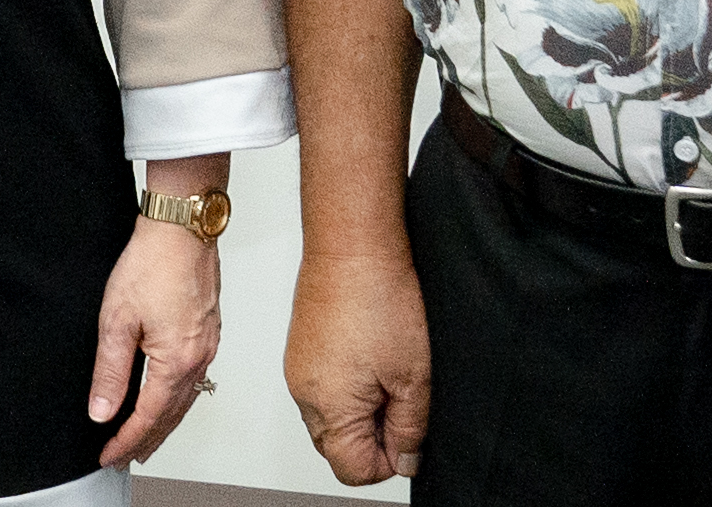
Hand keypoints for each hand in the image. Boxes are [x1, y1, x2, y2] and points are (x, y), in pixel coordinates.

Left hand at [89, 219, 220, 465]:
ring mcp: (207, 344)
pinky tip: (169, 396)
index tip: (109, 456)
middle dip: (147, 440)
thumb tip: (102, 411)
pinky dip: (178, 398)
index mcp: (176, 361)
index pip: (147, 417)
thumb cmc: (152, 263)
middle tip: (126, 458)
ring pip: (186, 398)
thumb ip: (110, 371)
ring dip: (164, 422)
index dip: (126, 441)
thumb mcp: (117, 320)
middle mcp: (198, 358)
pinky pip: (194, 378)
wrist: (181, 226)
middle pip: (171, 415)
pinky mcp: (208, 330)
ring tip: (147, 438)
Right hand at [285, 249, 428, 487]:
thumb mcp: (413, 376)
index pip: (356, 470)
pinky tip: (371, 352)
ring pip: (332, 417)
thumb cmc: (380, 297)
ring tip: (387, 369)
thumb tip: (406, 459)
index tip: (410, 428)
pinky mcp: (301, 348)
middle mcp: (303, 394)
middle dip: (374, 435)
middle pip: (339, 448)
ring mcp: (298, 369)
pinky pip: (323, 387)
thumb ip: (411, 429)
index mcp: (328, 409)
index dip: (392, 458)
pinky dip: (348, 384)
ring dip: (362, 408)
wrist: (351, 242)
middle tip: (402, 396)